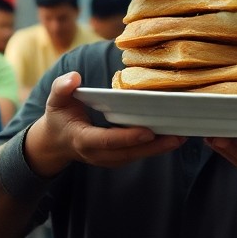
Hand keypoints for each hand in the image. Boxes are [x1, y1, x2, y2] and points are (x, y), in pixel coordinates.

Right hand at [27, 72, 183, 176]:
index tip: (148, 131)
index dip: (128, 137)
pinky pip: (137, 155)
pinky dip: (154, 148)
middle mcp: (97, 154)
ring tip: (181, 136)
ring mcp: (107, 159)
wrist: (55, 143)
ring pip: (136, 156)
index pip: (107, 141)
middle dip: (154, 147)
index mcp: (82, 139)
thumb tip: (74, 78)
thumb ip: (62, 88)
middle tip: (178, 137)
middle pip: (128, 153)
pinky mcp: (116, 159)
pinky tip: (172, 137)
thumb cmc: (58, 118)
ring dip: (159, 149)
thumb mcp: (54, 101)